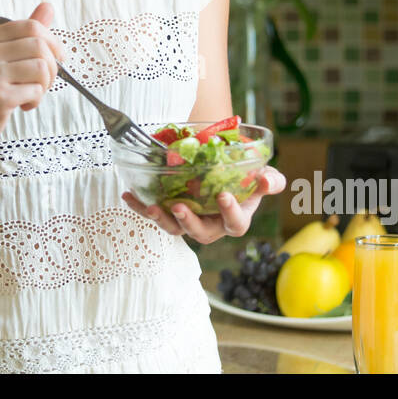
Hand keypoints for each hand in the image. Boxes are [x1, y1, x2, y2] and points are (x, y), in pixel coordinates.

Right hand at [0, 1, 67, 154]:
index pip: (31, 26)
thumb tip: (48, 6)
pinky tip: (23, 104)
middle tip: (43, 81)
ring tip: (31, 93)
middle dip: (52, 66)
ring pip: (41, 68)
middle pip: (40, 46)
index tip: (56, 57)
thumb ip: (24, 33)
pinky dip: (36, 100)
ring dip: (44, 85)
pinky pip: (35, 91)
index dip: (52, 41)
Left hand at [122, 166, 287, 243]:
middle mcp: (210, 224)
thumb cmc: (245, 176)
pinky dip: (140, 207)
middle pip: (200, 233)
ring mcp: (188, 220)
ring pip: (174, 228)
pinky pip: (154, 214)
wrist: (222, 165)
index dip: (230, 213)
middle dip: (188, 222)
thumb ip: (270, 181)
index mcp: (234, 219)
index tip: (223, 195)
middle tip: (179, 208)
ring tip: (153, 207)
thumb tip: (267, 180)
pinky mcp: (170, 212)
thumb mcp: (262, 176)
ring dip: (162, 219)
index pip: (235, 224)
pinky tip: (128, 196)